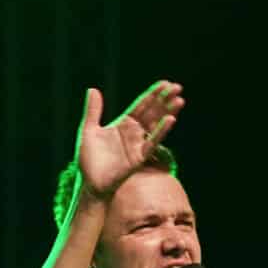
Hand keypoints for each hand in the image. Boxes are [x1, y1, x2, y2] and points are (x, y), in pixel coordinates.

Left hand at [75, 80, 183, 199]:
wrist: (90, 184)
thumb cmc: (89, 160)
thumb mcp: (88, 131)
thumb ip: (93, 111)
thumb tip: (92, 89)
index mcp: (124, 124)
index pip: (141, 105)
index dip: (153, 94)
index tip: (165, 83)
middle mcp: (134, 132)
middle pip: (152, 112)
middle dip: (164, 100)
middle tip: (177, 87)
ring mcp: (138, 144)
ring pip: (156, 125)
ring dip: (167, 113)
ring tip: (179, 100)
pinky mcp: (139, 157)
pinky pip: (152, 142)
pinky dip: (161, 131)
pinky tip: (170, 120)